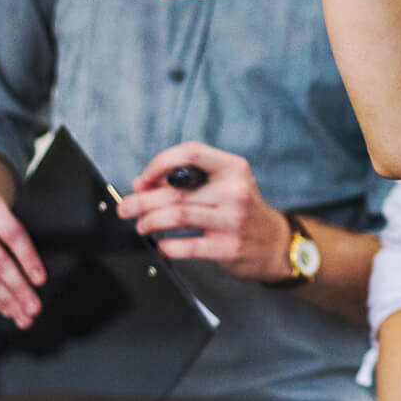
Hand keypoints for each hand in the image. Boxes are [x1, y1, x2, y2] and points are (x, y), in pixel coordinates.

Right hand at [0, 187, 44, 327]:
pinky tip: (1, 306)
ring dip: (4, 300)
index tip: (40, 281)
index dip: (28, 260)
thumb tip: (35, 279)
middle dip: (18, 289)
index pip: (12, 234)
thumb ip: (20, 240)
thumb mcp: (8, 214)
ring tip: (20, 312)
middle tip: (33, 307)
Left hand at [117, 143, 291, 282]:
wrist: (275, 244)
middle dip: (142, 200)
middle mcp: (235, 190)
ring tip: (141, 225)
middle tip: (125, 208)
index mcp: (233, 168)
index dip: (160, 163)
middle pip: (177, 190)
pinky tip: (162, 244)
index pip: (191, 153)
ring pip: (177, 215)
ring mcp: (233, 220)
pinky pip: (187, 246)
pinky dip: (167, 246)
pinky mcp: (229, 247)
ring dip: (150, 221)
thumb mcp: (226, 185)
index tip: (143, 179)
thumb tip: (143, 184)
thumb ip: (189, 180)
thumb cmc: (242, 210)